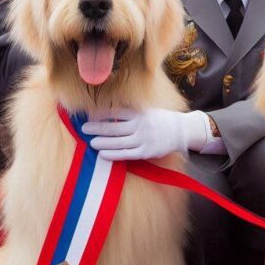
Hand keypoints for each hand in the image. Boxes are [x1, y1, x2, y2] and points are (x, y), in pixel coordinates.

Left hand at [83, 108, 208, 160]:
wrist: (180, 131)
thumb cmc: (160, 119)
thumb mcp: (147, 110)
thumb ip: (130, 111)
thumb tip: (107, 111)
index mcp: (140, 113)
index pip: (116, 112)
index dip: (101, 114)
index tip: (88, 115)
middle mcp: (141, 125)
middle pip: (115, 127)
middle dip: (98, 128)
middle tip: (84, 128)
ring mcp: (143, 139)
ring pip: (119, 142)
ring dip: (103, 142)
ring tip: (91, 142)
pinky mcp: (146, 152)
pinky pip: (126, 154)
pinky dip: (114, 154)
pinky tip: (103, 154)